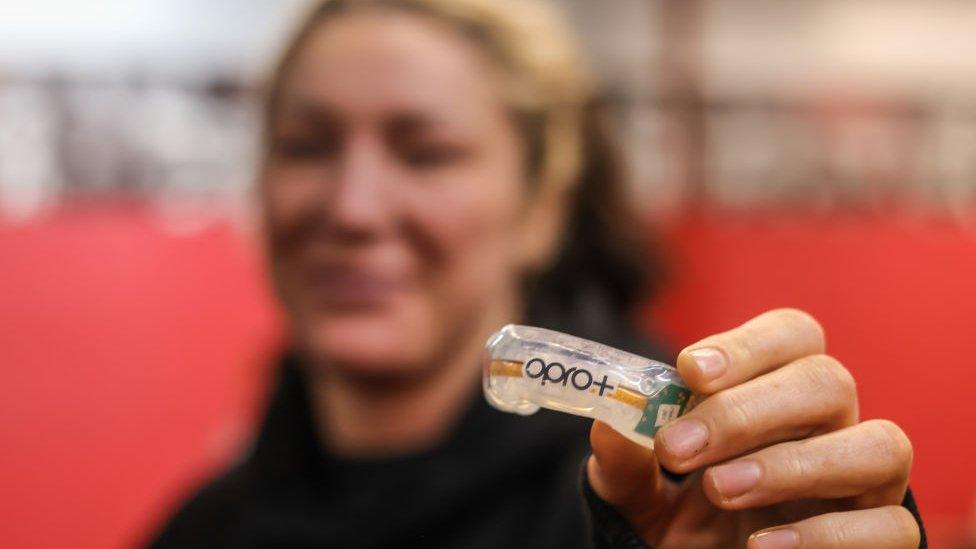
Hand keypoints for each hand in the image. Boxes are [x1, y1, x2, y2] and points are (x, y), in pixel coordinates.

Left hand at [588, 309, 918, 547]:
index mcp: (778, 394)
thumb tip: (609, 425)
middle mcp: (832, 427)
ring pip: (879, 445)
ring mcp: (865, 484)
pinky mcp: (884, 536)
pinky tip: (762, 545)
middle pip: (828, 381)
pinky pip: (892, 526)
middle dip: (747, 410)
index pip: (791, 336)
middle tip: (678, 448)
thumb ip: (625, 462)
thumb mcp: (640, 494)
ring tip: (720, 490)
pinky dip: (828, 535)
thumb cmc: (684, 524)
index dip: (746, 344)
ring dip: (794, 464)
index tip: (688, 371)